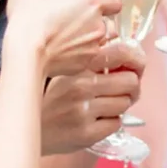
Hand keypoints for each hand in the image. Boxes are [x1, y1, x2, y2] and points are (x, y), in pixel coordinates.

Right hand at [2, 0, 117, 76]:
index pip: (114, 2)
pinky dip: (77, 58)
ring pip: (98, 43)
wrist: (26, 50)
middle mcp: (99, 25)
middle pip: (107, 24)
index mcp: (93, 2)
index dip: (105, 4)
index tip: (92, 6)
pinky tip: (60, 54)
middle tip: (72, 23)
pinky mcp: (84, 66)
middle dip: (93, 24)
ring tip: (66, 40)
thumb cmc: (30, 15)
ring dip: (86, 41)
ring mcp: (94, 47)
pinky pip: (87, 61)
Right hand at [41, 40, 144, 154]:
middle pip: (131, 81)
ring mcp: (84, 111)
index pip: (122, 53)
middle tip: (125, 92)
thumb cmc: (51, 99)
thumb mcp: (67, 71)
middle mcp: (81, 86)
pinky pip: (116, 123)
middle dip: (132, 88)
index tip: (137, 68)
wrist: (29, 129)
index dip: (137, 61)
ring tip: (106, 106)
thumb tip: (118, 34)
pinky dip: (111, 122)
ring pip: (125, 103)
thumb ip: (92, 54)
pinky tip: (97, 120)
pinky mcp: (86, 133)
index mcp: (79, 67)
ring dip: (120, 106)